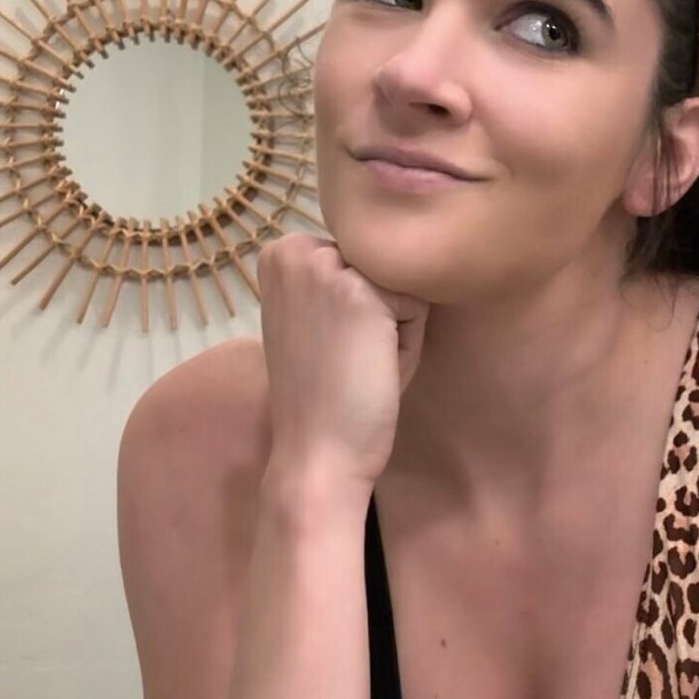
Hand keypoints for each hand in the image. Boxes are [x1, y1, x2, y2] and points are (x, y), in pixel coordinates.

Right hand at [257, 233, 428, 484]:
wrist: (318, 451)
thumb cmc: (324, 394)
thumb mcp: (320, 318)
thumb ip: (343, 278)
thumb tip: (397, 247)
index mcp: (281, 253)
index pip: (358, 256)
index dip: (359, 307)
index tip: (331, 345)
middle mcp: (296, 249)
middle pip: (381, 264)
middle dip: (381, 310)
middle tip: (349, 359)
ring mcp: (327, 267)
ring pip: (402, 283)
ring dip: (396, 325)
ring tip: (363, 363)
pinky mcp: (362, 293)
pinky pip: (418, 305)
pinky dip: (409, 341)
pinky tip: (375, 368)